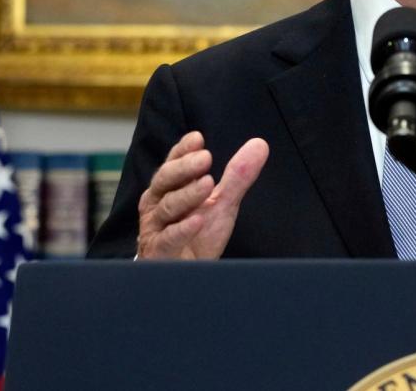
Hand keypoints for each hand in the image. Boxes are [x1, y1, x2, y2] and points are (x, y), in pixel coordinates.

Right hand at [136, 131, 268, 259]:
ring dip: (187, 195)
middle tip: (205, 157)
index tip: (198, 138)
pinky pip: (168, 239)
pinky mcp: (159, 253)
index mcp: (169, 189)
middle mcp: (157, 205)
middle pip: (165, 180)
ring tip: (207, 183)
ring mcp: (156, 229)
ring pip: (167, 207)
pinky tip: (197, 221)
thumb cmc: (197, 237)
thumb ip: (237, 176)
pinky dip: (182, 229)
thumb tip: (260, 145)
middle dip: (184, 168)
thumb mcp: (222, 203)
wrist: (186, 277)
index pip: (173, 164)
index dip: (182, 151)